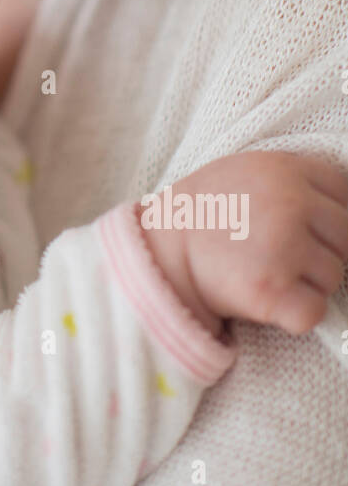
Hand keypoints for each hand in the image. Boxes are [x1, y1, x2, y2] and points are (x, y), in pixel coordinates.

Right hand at [140, 152, 347, 337]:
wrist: (157, 250)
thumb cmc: (203, 214)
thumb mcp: (246, 171)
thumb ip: (293, 180)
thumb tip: (342, 209)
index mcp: (286, 170)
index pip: (346, 193)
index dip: (331, 217)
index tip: (309, 231)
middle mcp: (290, 204)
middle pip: (345, 237)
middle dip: (321, 252)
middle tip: (280, 256)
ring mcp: (283, 247)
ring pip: (335, 276)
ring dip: (308, 283)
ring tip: (266, 273)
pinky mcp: (272, 290)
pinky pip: (315, 312)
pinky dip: (296, 315)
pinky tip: (268, 301)